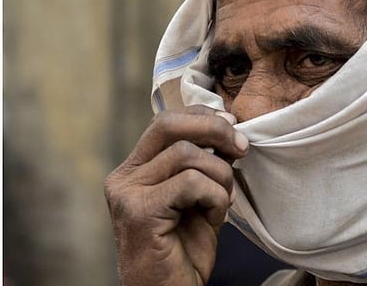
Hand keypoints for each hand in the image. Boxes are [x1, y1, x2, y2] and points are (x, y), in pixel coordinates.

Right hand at [104, 105, 248, 285]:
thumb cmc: (184, 248)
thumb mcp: (197, 196)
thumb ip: (203, 164)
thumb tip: (229, 129)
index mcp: (135, 169)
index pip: (166, 121)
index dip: (204, 117)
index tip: (233, 127)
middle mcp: (124, 177)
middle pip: (168, 125)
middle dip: (214, 130)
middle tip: (241, 149)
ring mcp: (128, 194)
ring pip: (187, 155)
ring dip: (220, 176)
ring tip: (222, 201)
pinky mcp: (140, 212)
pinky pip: (191, 183)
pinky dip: (214, 197)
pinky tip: (214, 217)